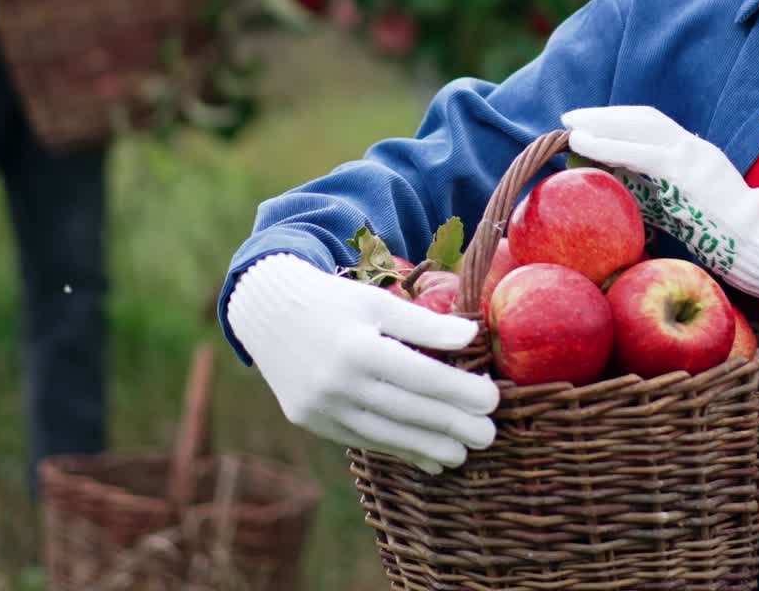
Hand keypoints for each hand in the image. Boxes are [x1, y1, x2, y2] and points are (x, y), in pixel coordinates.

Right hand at [227, 253, 498, 473]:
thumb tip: (470, 337)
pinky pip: (362, 441)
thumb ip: (423, 322)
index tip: (492, 399)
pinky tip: (426, 458)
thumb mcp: (376, 300)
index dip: (458, 390)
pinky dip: (397, 451)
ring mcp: (320, 407)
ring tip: (463, 454)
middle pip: (406, 410)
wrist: (267, 311)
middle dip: (452, 425)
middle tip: (489, 435)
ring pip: (384, 434)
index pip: (419, 375)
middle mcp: (336, 382)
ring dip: (427, 447)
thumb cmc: (332, 300)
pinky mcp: (311, 422)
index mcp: (357, 345)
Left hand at [563, 105, 758, 304]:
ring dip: (602, 126)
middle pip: (646, 119)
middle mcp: (697, 150)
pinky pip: (640, 152)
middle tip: (572, 119)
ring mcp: (694, 158)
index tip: (593, 122)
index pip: (655, 126)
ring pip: (642, 128)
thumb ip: (664, 194)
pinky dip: (609, 145)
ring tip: (571, 130)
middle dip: (606, 116)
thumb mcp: (690, 210)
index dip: (621, 120)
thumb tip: (627, 190)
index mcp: (700, 155)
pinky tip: (584, 146)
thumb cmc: (725, 242)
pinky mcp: (685, 174)